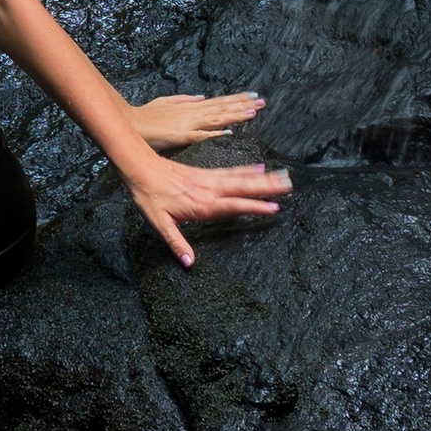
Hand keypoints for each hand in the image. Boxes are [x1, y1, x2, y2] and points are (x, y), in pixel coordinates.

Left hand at [125, 153, 291, 264]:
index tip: (273, 208)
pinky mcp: (205, 173)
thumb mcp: (159, 224)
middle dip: (267, 188)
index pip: (233, 206)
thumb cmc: (149, 198)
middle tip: (289, 186)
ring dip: (263, 178)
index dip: (253, 207)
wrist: (141, 169)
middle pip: (243, 189)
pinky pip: (230, 171)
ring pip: (240, 179)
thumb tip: (189, 263)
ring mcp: (209, 180)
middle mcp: (209, 191)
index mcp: (202, 205)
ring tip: (283, 177)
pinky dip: (246, 170)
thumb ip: (176, 243)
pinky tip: (259, 167)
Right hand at [130, 91, 263, 149]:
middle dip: (242, 105)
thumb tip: (202, 97)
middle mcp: (193, 112)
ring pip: (216, 118)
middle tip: (262, 102)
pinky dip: (214, 133)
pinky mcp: (180, 135)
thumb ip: (186, 99)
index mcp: (191, 106)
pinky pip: (200, 135)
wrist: (131, 123)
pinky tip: (228, 133)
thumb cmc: (148, 116)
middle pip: (222, 108)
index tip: (254, 97)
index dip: (237, 99)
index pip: (219, 102)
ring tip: (253, 111)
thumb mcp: (167, 101)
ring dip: (235, 115)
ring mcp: (188, 123)